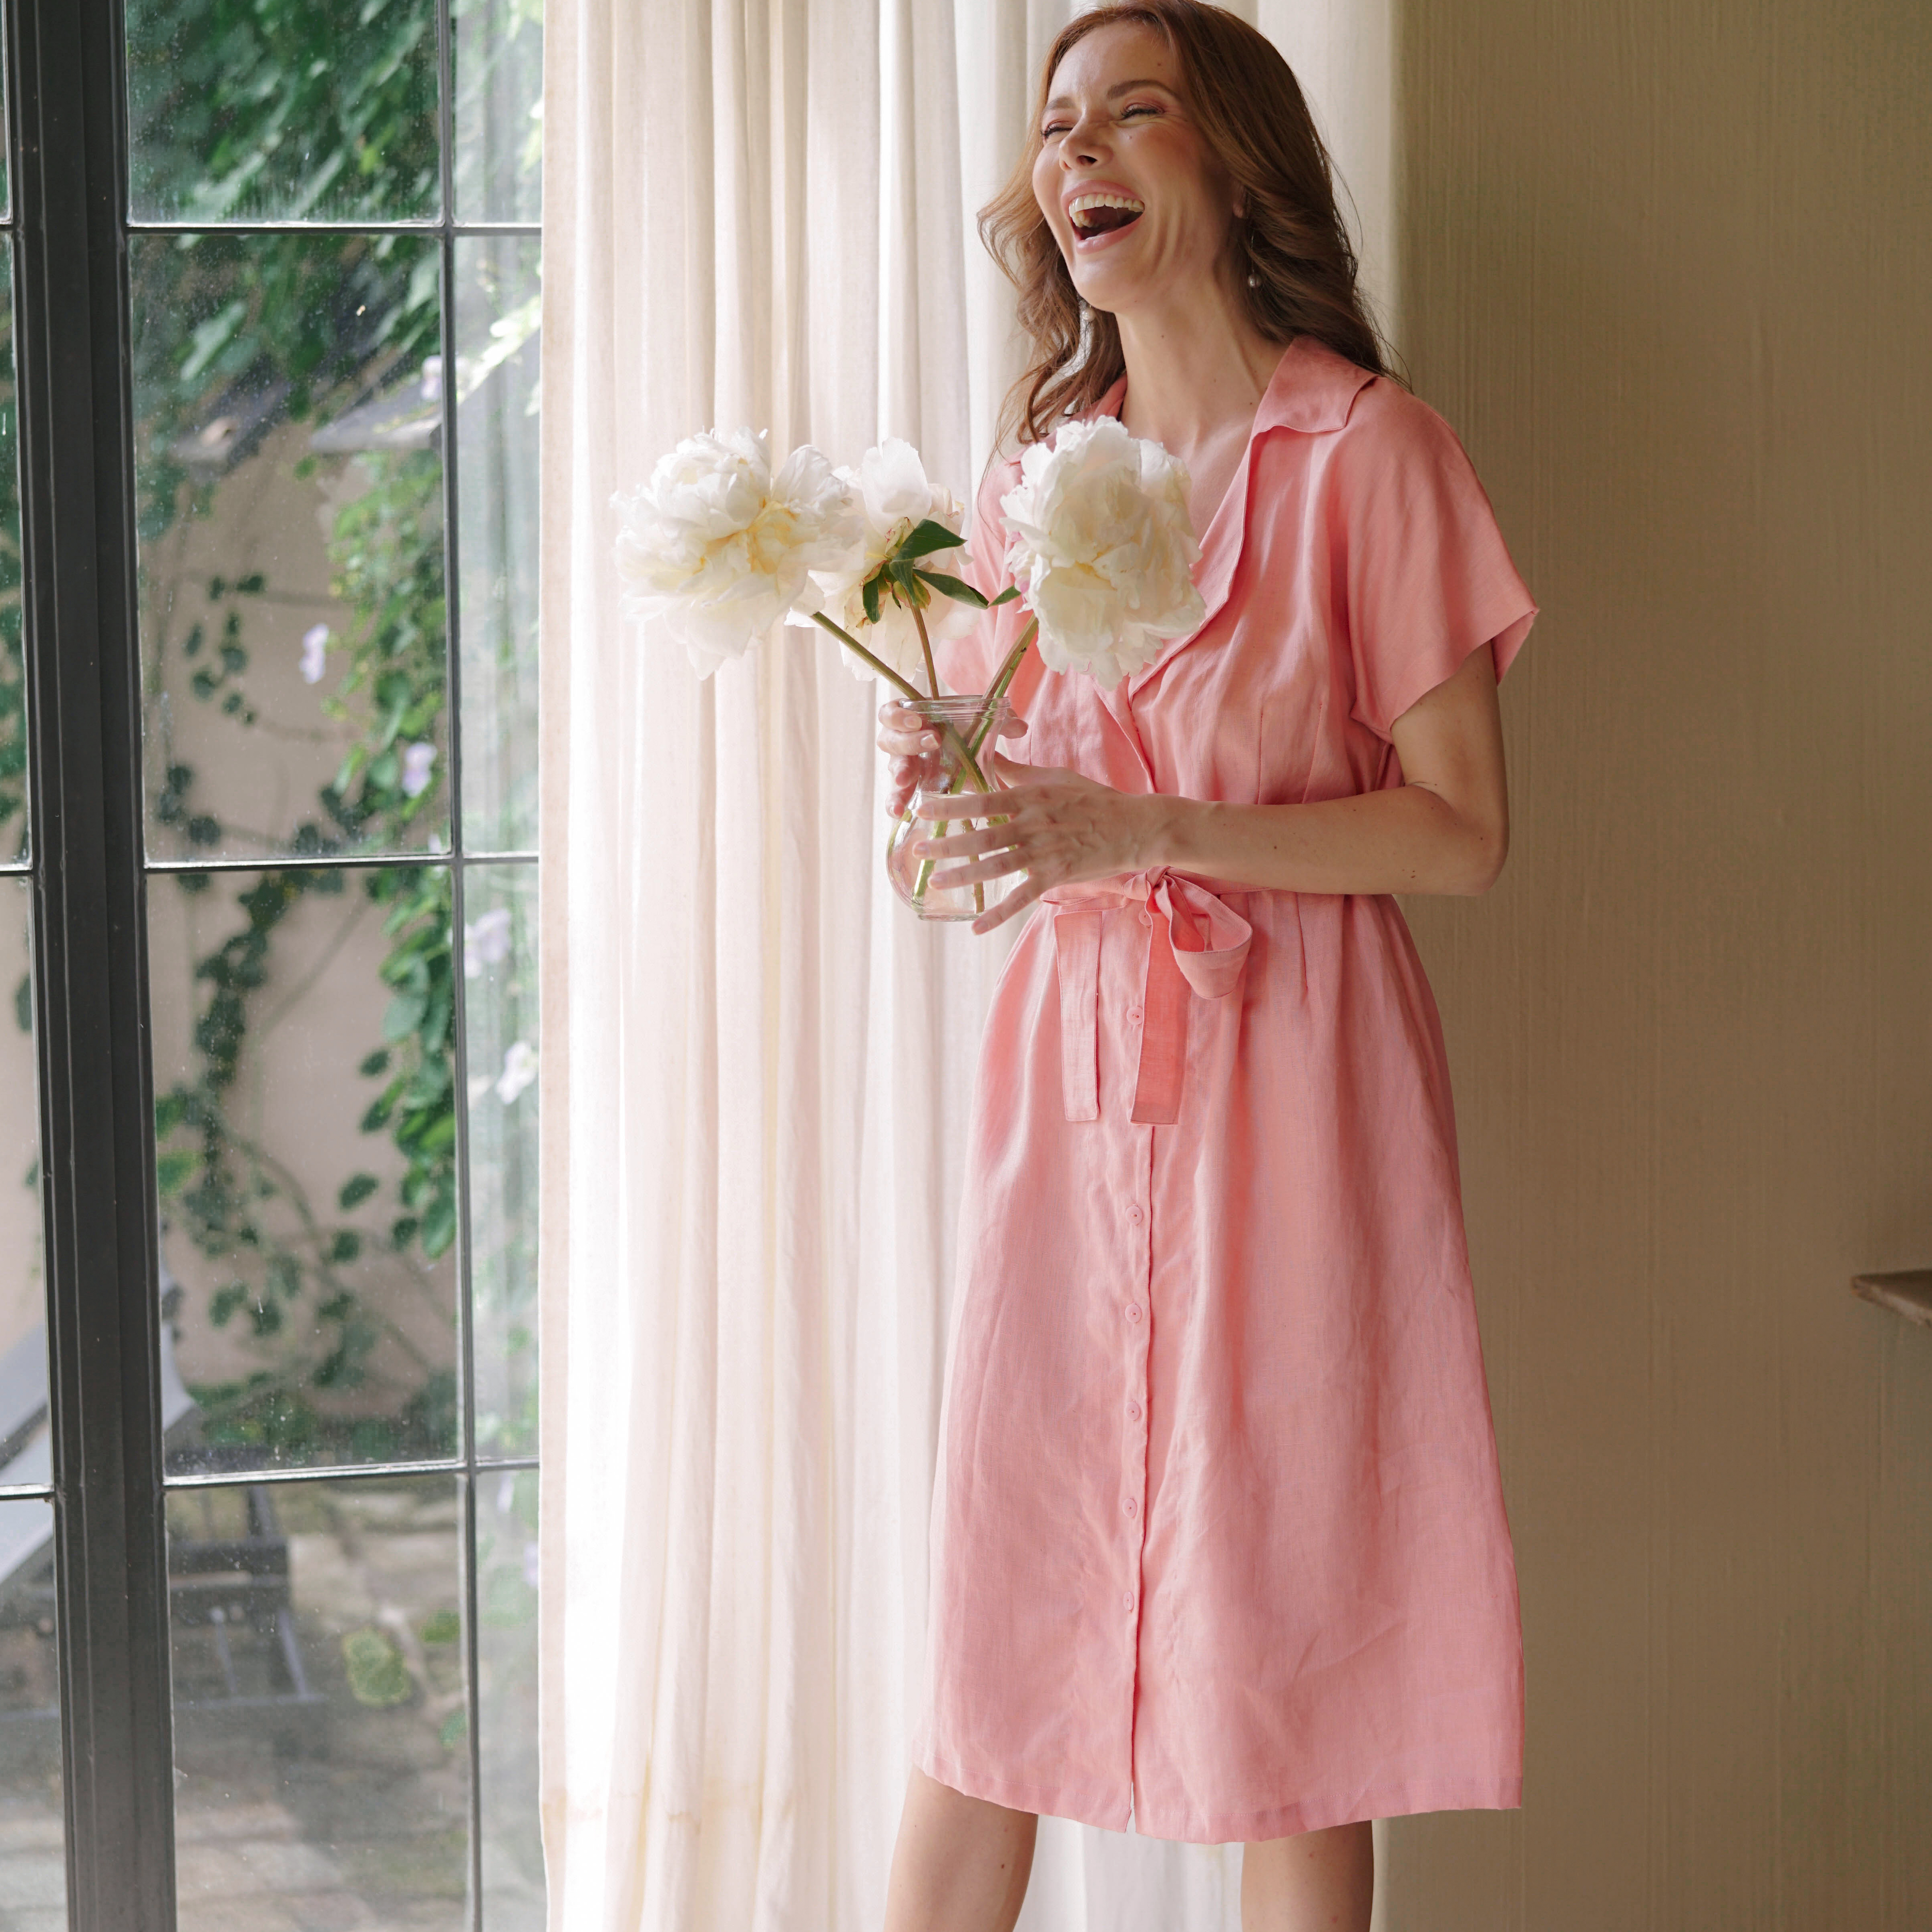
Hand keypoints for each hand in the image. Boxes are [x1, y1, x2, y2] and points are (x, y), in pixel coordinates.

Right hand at [876, 697, 1029, 820]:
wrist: (963, 758)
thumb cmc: (963, 734)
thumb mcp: (980, 726)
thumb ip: (999, 723)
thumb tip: (1021, 727)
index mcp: (912, 720)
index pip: (893, 713)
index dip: (901, 716)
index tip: (919, 720)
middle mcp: (902, 743)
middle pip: (891, 740)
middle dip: (910, 741)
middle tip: (932, 743)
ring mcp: (903, 767)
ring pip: (892, 769)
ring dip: (898, 776)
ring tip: (905, 783)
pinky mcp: (908, 790)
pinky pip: (895, 796)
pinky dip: (894, 803)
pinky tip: (899, 812)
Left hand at [911, 749, 1157, 934]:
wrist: (1134, 827)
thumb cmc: (1095, 800)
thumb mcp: (1057, 778)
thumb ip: (1021, 773)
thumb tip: (991, 759)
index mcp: (1031, 797)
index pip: (983, 800)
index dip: (951, 805)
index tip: (922, 808)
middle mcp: (1033, 824)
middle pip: (983, 834)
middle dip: (947, 843)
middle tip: (917, 850)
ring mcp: (1044, 852)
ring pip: (996, 865)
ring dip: (964, 875)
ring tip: (936, 881)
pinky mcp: (1056, 875)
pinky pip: (1021, 897)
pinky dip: (998, 914)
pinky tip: (976, 927)